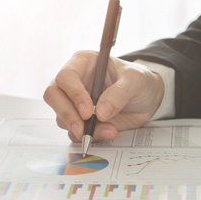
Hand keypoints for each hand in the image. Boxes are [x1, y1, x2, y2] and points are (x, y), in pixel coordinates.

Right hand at [44, 50, 164, 141]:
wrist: (147, 98)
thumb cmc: (138, 81)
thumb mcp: (136, 80)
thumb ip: (120, 93)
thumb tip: (101, 111)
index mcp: (83, 63)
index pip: (66, 76)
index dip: (74, 94)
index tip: (88, 111)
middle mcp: (73, 82)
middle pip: (53, 96)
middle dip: (67, 115)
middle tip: (83, 129)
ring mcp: (73, 102)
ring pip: (61, 117)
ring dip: (83, 129)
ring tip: (110, 129)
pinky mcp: (79, 119)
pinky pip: (74, 131)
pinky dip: (89, 136)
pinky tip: (108, 132)